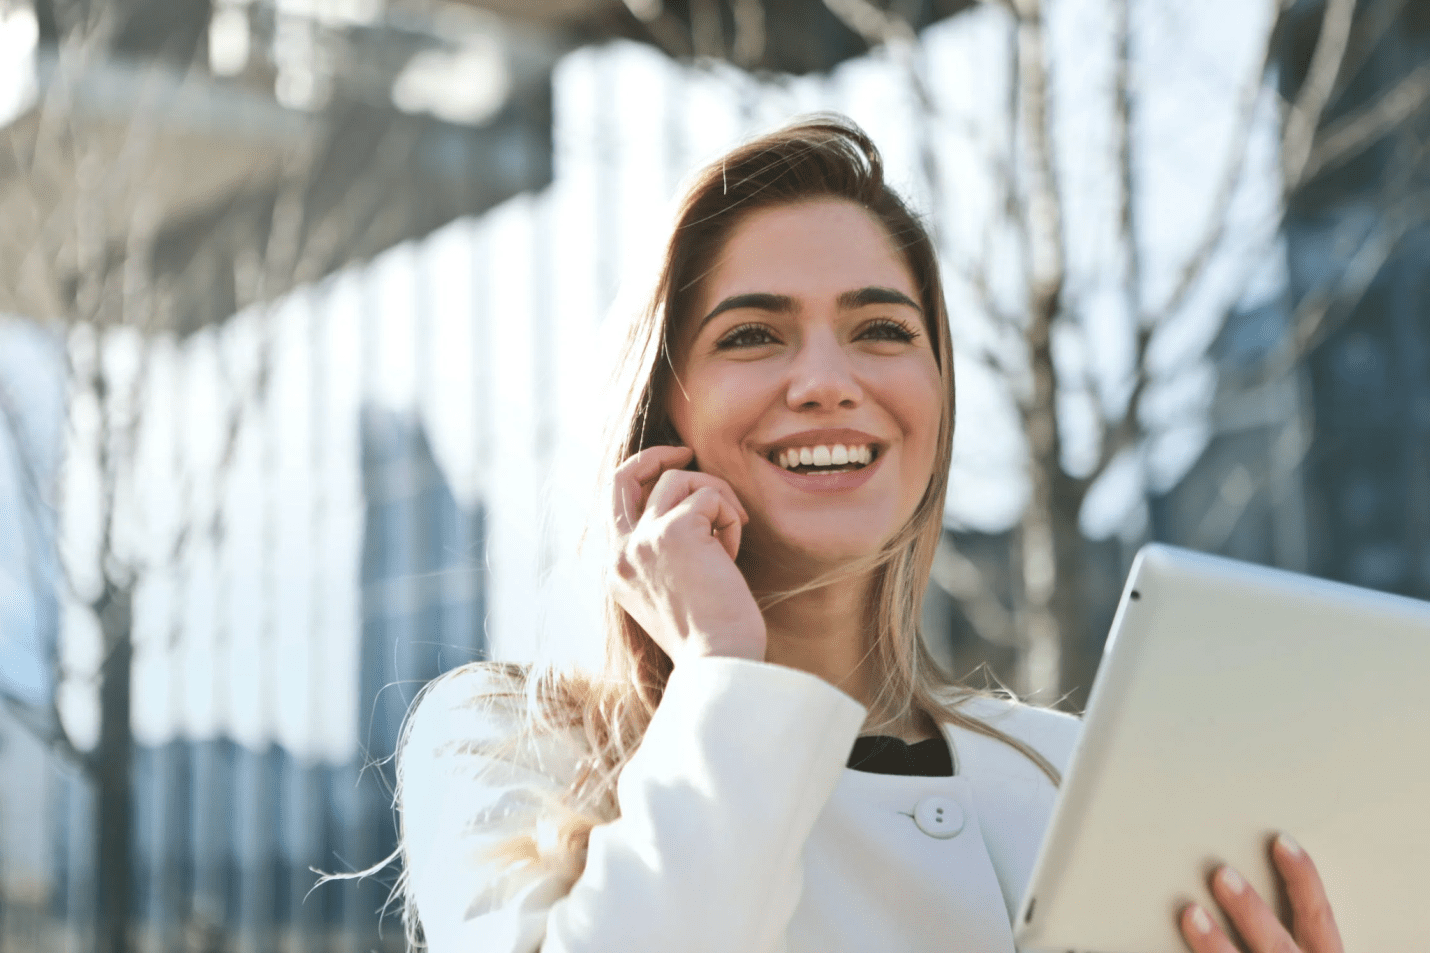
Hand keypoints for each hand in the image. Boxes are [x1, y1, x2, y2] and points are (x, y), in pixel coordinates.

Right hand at [609, 445, 766, 664]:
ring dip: (716, 498)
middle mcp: (621, 552)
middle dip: (656, 455)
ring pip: (680, 480)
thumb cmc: (710, 637)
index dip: (643, 478)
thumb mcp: (672, 593)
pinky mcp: (675, 531)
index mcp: (617, 570)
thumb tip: (690, 512)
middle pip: (623, 476)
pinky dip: (730, 517)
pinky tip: (733, 553)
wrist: (719, 662)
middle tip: (688, 452)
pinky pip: (710, 496)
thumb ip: (664, 555)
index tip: (673, 470)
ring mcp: (643, 540)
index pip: (615, 503)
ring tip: (731, 535)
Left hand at [1180, 834, 1342, 952]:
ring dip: (1216, 944)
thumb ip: (1289, 931)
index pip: (1319, 916)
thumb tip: (1235, 879)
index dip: (1303, 878)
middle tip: (1222, 874)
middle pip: (1278, 944)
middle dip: (1251, 911)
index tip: (1281, 841)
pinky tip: (1166, 950)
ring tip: (1190, 912)